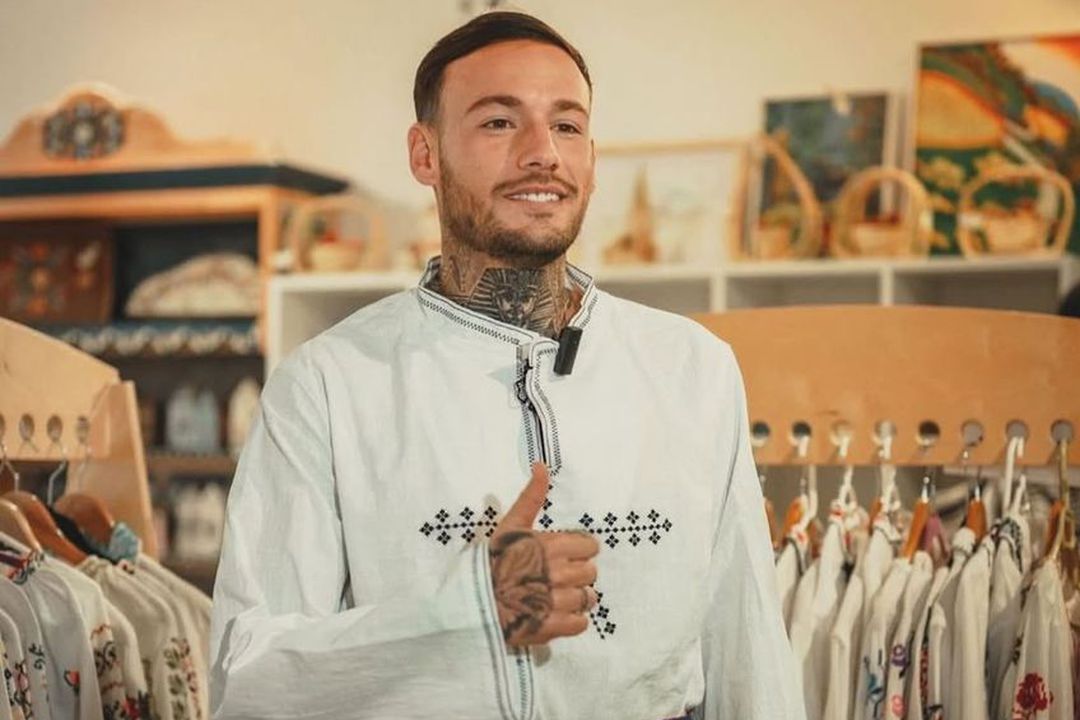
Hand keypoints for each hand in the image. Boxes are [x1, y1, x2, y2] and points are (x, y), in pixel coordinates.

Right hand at [489, 462, 599, 646]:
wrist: (469, 602)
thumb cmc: (490, 561)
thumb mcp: (510, 525)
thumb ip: (531, 497)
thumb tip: (541, 465)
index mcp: (551, 545)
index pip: (590, 547)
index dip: (578, 551)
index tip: (562, 556)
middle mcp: (557, 572)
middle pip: (591, 573)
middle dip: (577, 575)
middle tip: (555, 577)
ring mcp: (555, 602)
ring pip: (588, 599)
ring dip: (574, 598)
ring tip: (554, 597)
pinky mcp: (551, 627)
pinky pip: (580, 624)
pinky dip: (571, 621)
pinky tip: (554, 614)